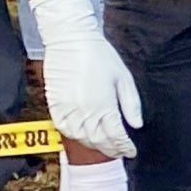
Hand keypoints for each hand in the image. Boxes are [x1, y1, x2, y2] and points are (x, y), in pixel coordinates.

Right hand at [31, 0, 140, 158]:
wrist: (71, 39)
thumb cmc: (100, 55)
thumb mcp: (124, 78)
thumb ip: (131, 104)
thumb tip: (136, 124)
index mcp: (104, 105)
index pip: (116, 136)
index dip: (124, 147)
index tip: (131, 151)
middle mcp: (84, 110)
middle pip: (98, 140)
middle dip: (110, 149)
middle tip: (119, 151)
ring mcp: (67, 108)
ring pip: (80, 137)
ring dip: (93, 144)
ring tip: (103, 145)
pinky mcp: (54, 103)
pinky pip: (62, 126)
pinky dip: (73, 135)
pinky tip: (82, 134)